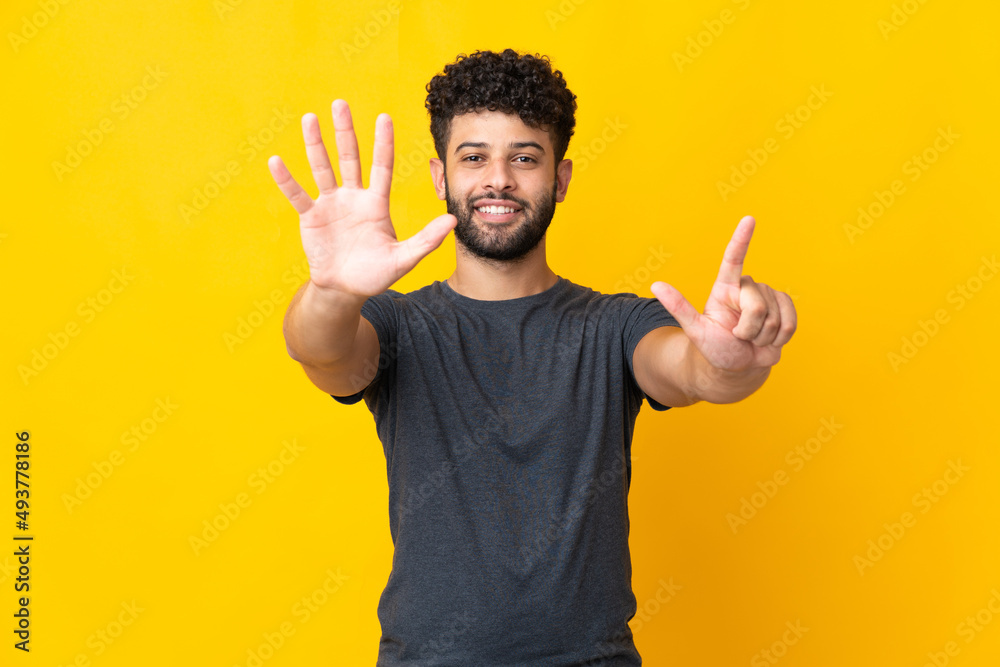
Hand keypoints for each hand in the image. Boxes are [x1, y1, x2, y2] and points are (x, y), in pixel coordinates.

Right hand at [267, 100, 456, 297]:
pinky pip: (297, 194)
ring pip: (322, 168)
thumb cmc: (375, 274)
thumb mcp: (404, 259)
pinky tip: (276, 161)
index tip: (384, 117)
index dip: (383, 143)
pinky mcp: (311, 217)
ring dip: (315, 144)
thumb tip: (453, 220)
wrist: (345, 289)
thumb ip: (426, 240)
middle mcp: (353, 197)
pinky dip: (287, 180)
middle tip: (340, 103)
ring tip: (309, 118)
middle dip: (345, 131)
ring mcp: (330, 204)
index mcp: (376, 203)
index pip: (381, 167)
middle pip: (349, 158)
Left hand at [650, 216, 796, 372]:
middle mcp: (747, 288)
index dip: (741, 239)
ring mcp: (769, 297)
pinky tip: (770, 340)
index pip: (734, 259)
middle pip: (756, 306)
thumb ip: (678, 307)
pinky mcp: (786, 307)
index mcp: (725, 288)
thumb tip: (655, 285)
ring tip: (752, 338)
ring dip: (763, 336)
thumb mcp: (695, 330)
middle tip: (740, 336)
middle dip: (749, 328)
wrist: (739, 367)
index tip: (749, 219)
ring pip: (774, 317)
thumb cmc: (715, 347)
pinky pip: (791, 323)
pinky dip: (780, 338)